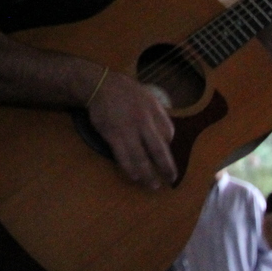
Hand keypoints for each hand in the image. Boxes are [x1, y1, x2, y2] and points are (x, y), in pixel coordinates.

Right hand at [87, 68, 176, 189]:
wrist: (100, 85)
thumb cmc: (125, 92)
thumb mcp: (147, 96)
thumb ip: (158, 115)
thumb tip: (167, 136)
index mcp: (155, 110)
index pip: (168, 133)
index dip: (168, 145)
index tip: (165, 153)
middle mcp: (144, 121)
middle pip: (158, 150)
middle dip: (166, 167)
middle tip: (171, 180)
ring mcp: (128, 129)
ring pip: (140, 158)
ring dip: (148, 175)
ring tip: (153, 185)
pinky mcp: (113, 135)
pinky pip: (123, 157)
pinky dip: (130, 169)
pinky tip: (135, 177)